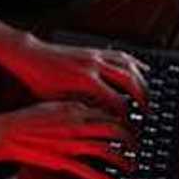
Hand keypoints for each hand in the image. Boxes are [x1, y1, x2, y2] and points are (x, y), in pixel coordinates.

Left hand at [0, 33, 150, 116]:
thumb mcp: (59, 102)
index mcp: (85, 81)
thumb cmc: (40, 81)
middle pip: (130, 81)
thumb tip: (101, 122)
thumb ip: (82, 110)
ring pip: (129, 65)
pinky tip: (142, 70)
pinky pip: (121, 54)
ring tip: (148, 95)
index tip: (131, 127)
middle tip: (147, 113)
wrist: (30, 55)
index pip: (116, 101)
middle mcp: (94, 66)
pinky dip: (135, 63)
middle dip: (142, 98)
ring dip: (142, 81)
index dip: (126, 117)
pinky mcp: (94, 50)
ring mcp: (96, 55)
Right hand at [0, 102, 134, 178]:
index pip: (109, 113)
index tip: (130, 127)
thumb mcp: (54, 104)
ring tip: (130, 166)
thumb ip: (74, 106)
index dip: (124, 121)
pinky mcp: (62, 161)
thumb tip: (91, 109)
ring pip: (107, 150)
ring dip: (123, 159)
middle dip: (131, 139)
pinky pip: (88, 171)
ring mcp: (71, 144)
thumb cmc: (27, 119)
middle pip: (115, 130)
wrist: (7, 132)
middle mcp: (77, 125)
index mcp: (75, 109)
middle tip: (136, 146)